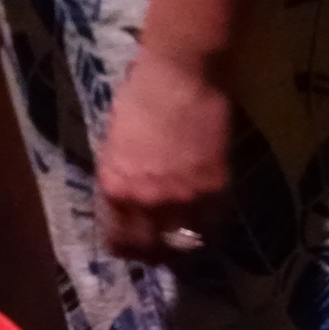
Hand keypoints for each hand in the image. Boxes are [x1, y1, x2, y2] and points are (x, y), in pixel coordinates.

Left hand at [97, 55, 231, 261]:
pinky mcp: (215, 187)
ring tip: (187, 246)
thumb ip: (121, 176)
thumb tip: (127, 199)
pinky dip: (211, 226)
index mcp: (114, 188)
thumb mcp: (115, 143)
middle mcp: (145, 201)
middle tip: (161, 255)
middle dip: (154, 256)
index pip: (116, 239)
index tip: (131, 251)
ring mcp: (182, 197)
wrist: (180, 73)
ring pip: (184, 242)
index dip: (125, 249)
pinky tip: (210, 224)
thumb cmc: (140, 94)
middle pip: (150, 249)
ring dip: (185, 247)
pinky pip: (214, 222)